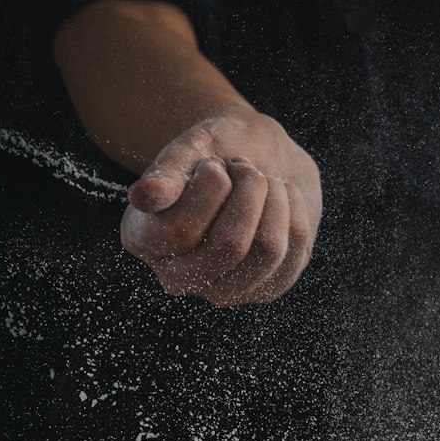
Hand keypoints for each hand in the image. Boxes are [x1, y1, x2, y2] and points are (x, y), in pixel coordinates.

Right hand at [121, 106, 322, 305]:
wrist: (257, 157)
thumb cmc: (216, 150)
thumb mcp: (190, 149)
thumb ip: (167, 172)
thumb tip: (145, 197)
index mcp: (144, 240)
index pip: (181, 231)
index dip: (210, 187)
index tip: (215, 164)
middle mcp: (177, 277)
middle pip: (230, 246)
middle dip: (249, 190)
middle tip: (245, 167)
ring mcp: (223, 291)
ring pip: (268, 250)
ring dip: (274, 199)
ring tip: (263, 182)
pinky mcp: (265, 289)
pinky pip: (295, 250)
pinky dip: (294, 210)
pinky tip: (280, 198)